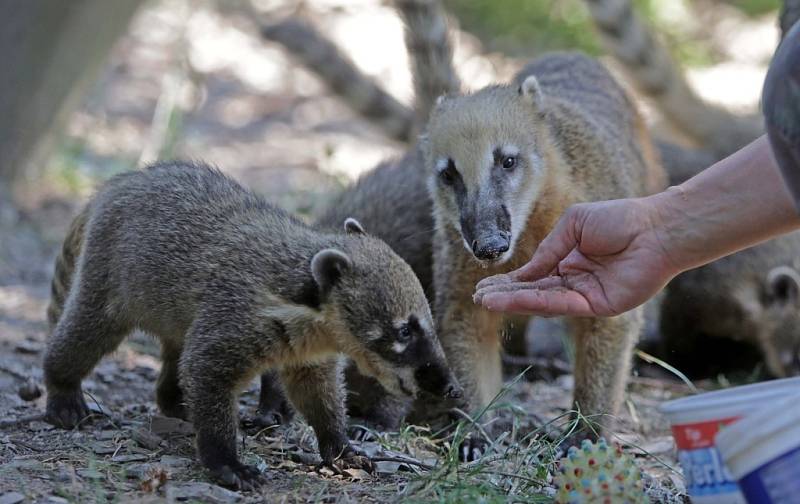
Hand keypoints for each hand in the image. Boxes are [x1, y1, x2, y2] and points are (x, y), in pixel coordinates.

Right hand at [473, 198, 679, 316]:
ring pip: (543, 301)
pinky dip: (538, 302)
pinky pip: (563, 305)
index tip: (484, 285)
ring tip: (488, 302)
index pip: (533, 276)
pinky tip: (516, 299)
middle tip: (478, 298)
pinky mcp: (599, 306)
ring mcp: (586, 295)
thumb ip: (549, 249)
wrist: (656, 228)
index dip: (510, 282)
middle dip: (506, 296)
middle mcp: (575, 281)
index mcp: (569, 261)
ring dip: (515, 302)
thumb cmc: (619, 219)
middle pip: (534, 292)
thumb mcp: (573, 225)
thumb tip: (524, 273)